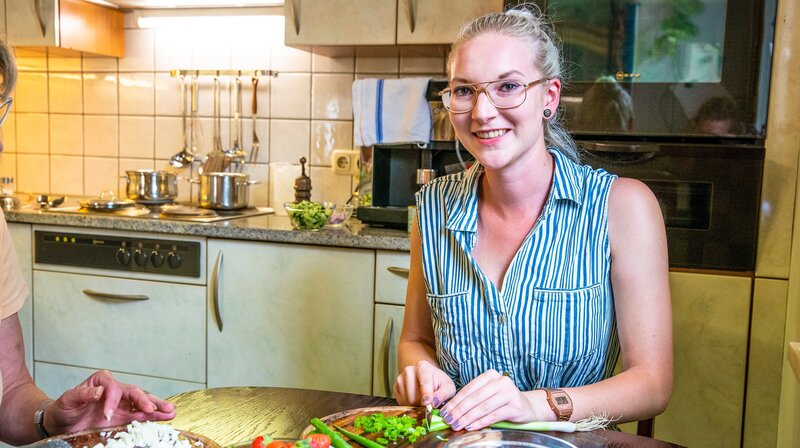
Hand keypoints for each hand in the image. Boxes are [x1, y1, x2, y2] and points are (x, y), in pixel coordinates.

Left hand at [45, 370, 176, 434]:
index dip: (112, 401)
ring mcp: (121, 404)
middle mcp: (115, 390)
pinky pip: (140, 416)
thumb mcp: (68, 400)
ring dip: (156, 408)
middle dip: (145, 401)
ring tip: (170, 411)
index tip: (107, 415)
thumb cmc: (64, 408)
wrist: (62, 423)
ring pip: (142, 403)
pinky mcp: (124, 416)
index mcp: (102, 381)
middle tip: (153, 408)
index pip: (113, 388)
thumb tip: (99, 391)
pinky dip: (152, 417)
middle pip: (134, 392)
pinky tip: (164, 417)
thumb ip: (82, 394)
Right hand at [393, 360, 455, 406]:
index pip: (424, 381)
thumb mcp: (448, 387)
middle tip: (430, 400)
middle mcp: (409, 370)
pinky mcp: (396, 387)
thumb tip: (433, 403)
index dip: (426, 393)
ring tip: (423, 398)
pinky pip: (401, 402)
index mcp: (423, 366)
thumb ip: (443, 394)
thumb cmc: (439, 383)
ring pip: (407, 400)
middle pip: (413, 395)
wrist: (429, 379)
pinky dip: (410, 405)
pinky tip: (416, 399)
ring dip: (416, 404)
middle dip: (422, 403)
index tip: (427, 402)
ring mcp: (400, 379)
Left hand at [438, 370, 539, 430]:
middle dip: (459, 410)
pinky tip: (471, 427)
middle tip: (449, 420)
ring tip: (457, 425)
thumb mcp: (488, 395)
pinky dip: (481, 422)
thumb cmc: (502, 401)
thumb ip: (473, 399)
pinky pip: (494, 415)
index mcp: (490, 375)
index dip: (455, 401)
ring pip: (483, 406)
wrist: (527, 407)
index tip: (444, 412)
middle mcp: (500, 381)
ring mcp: (509, 392)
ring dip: (468, 417)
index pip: (468, 389)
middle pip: (474, 398)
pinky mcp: (515, 406)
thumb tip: (450, 410)